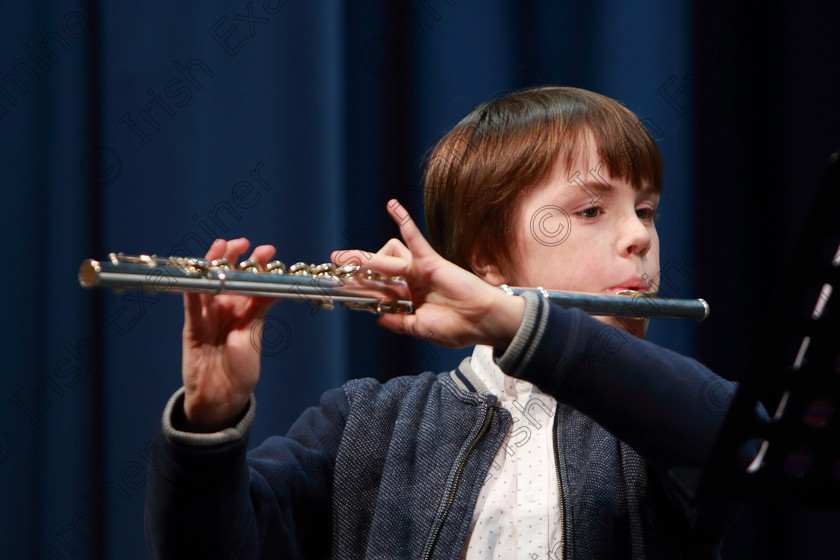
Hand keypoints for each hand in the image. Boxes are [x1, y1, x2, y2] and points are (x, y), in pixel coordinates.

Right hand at [181, 238, 277, 430]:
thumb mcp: (254, 334)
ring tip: (220, 247)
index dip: (257, 264)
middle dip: (233, 256)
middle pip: (227, 276)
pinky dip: (193, 290)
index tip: (267, 250)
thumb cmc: (241, 367)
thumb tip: (276, 284)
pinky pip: (191, 305)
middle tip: (242, 243)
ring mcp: (207, 315)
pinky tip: (197, 275)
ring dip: (213, 265)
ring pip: (208, 284)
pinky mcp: (192, 326)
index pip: (250, 281)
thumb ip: (260, 309)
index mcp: (245, 309)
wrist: (222, 395)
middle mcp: (226, 308)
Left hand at [332, 200, 524, 348]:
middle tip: (333, 263)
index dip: (359, 290)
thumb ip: (399, 324)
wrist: (482, 322)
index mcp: (409, 300)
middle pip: (377, 272)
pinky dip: (403, 220)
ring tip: (344, 258)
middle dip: (354, 269)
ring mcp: (419, 270)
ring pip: (387, 259)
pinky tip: (392, 205)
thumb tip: (378, 319)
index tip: (340, 289)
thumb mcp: (421, 329)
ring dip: (365, 258)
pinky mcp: (430, 260)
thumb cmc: (457, 329)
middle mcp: (411, 283)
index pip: (379, 292)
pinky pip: (414, 237)